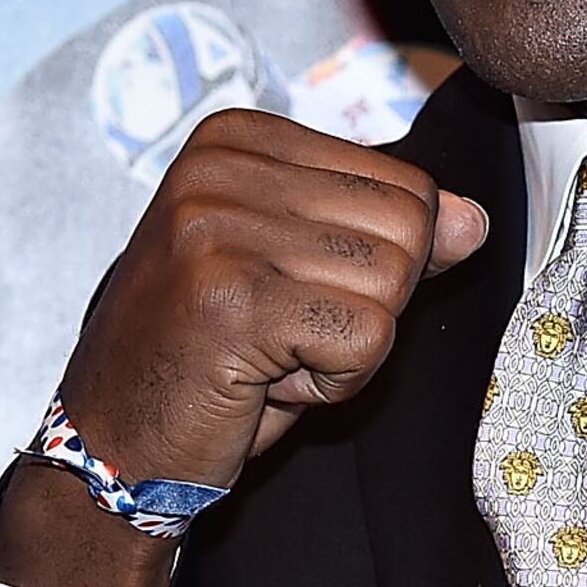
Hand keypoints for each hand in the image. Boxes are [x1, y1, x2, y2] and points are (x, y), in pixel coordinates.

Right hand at [1, 108, 486, 586]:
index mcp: (235, 138)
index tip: (286, 294)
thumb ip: (384, 235)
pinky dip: (338, 383)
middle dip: (371, 302)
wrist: (111, 447)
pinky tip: (264, 382)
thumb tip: (474, 221)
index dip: (374, 263)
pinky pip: (369, 339)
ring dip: (351, 346)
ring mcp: (219, 230)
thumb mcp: (300, 273)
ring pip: (394, 281)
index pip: (403, 182)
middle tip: (281, 334)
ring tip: (268, 356)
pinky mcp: (232, 300)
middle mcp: (219, 168)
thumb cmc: (205, 359)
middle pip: (409, 224)